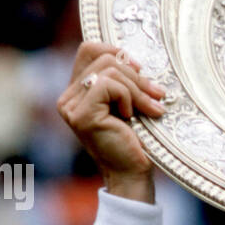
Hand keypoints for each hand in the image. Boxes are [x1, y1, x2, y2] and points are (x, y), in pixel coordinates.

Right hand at [56, 42, 165, 201]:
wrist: (133, 174)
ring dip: (137, 89)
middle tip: (156, 96)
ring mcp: (71, 107)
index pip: (90, 49)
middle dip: (136, 76)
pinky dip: (128, 98)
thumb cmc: (135, 140)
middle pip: (103, 58)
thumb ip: (122, 79)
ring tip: (151, 110)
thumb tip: (132, 58)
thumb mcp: (129, 102)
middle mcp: (68, 98)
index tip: (140, 72)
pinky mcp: (81, 115)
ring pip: (109, 70)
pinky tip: (131, 118)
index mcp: (76, 92)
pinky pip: (109, 85)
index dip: (117, 52)